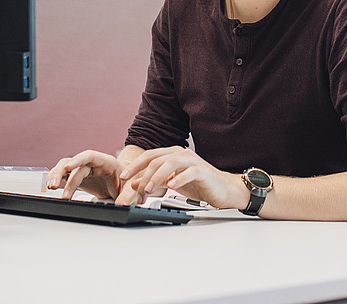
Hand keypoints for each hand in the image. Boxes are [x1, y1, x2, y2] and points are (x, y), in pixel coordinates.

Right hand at [46, 150, 122, 199]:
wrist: (124, 185)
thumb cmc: (128, 183)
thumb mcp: (131, 189)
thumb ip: (127, 196)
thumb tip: (121, 204)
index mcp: (106, 162)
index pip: (90, 156)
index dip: (78, 160)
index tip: (69, 167)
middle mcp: (93, 163)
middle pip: (74, 162)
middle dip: (63, 173)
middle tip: (55, 186)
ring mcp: (84, 169)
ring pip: (66, 167)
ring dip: (56, 175)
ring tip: (51, 186)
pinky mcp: (78, 177)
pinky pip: (64, 174)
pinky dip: (57, 178)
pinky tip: (51, 185)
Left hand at [115, 146, 244, 208]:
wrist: (222, 189)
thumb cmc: (198, 184)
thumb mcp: (170, 183)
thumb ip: (153, 181)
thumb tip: (133, 184)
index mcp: (172, 154)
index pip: (149, 156)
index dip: (135, 166)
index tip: (124, 177)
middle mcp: (181, 153)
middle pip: (157, 160)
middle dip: (144, 177)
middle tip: (138, 192)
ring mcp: (192, 161)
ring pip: (170, 163)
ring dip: (157, 177)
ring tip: (149, 190)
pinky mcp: (202, 171)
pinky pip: (188, 172)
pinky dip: (178, 179)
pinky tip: (171, 187)